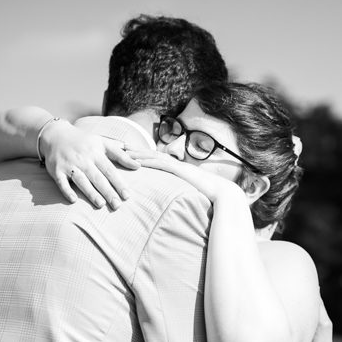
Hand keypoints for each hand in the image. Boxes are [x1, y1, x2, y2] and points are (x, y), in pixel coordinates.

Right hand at [42, 120, 140, 209]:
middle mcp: (83, 159)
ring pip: (81, 181)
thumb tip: (138, 164)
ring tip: (101, 204)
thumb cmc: (83, 141)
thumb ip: (120, 154)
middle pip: (98, 178)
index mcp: (95, 152)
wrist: (55, 135)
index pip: (110, 170)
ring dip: (90, 193)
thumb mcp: (102, 142)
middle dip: (108, 192)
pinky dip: (66, 191)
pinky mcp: (56, 170)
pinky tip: (73, 200)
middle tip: (117, 205)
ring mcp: (69, 165)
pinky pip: (61, 182)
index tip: (127, 196)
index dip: (119, 183)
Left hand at [128, 150, 243, 202]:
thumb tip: (172, 195)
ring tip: (123, 152)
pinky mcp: (180, 171)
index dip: (142, 154)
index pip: (156, 158)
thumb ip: (179, 189)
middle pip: (152, 154)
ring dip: (138, 154)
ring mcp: (178, 166)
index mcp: (177, 168)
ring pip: (154, 157)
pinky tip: (137, 162)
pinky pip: (161, 165)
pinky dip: (148, 162)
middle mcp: (176, 164)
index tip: (128, 152)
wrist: (221, 193)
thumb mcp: (189, 191)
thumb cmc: (208, 194)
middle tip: (119, 146)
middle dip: (136, 150)